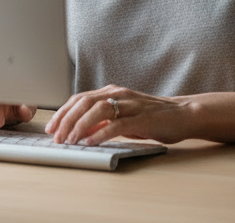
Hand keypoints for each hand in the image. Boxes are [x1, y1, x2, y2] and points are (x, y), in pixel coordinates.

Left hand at [45, 84, 193, 145]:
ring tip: (70, 141)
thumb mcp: (123, 116)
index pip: (80, 98)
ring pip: (97, 110)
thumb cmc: (151, 117)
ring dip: (80, 126)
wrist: (182, 114)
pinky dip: (101, 133)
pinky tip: (91, 142)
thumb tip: (81, 130)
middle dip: (67, 120)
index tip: (52, 128)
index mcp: (112, 91)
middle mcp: (118, 94)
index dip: (63, 113)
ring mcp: (130, 104)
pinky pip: (117, 124)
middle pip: (84, 102)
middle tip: (57, 137)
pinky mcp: (141, 118)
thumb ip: (104, 120)